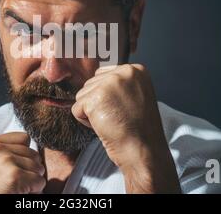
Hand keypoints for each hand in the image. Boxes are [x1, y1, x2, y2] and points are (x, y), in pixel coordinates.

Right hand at [0, 132, 45, 193]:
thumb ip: (6, 150)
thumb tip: (33, 143)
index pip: (24, 138)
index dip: (24, 155)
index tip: (13, 168)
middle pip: (33, 152)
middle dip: (30, 169)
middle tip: (13, 182)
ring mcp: (5, 161)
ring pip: (38, 167)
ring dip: (32, 180)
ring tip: (14, 187)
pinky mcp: (14, 176)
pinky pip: (40, 181)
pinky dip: (35, 191)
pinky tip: (18, 193)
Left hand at [72, 64, 180, 192]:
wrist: (144, 151)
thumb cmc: (139, 130)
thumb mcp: (136, 96)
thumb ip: (118, 85)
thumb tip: (95, 83)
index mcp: (135, 70)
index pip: (103, 75)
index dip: (107, 96)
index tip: (123, 109)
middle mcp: (123, 72)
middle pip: (91, 84)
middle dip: (98, 104)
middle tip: (118, 117)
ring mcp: (109, 84)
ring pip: (82, 95)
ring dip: (92, 113)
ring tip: (112, 122)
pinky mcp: (95, 98)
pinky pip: (76, 108)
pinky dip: (85, 122)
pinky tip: (104, 126)